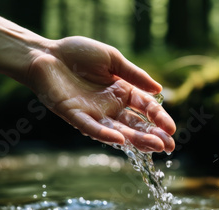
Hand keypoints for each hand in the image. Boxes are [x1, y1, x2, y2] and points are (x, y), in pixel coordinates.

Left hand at [26, 36, 175, 152]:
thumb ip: (134, 75)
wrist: (47, 54)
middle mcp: (111, 107)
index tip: (172, 129)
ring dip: (136, 139)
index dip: (160, 119)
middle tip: (169, 147)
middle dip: (153, 136)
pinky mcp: (75, 115)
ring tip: (154, 146)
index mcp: (122, 92)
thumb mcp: (112, 59)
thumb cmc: (79, 54)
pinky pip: (92, 127)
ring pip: (118, 130)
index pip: (146, 109)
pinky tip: (120, 139)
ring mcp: (94, 114)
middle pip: (136, 125)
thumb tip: (159, 89)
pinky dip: (105, 134)